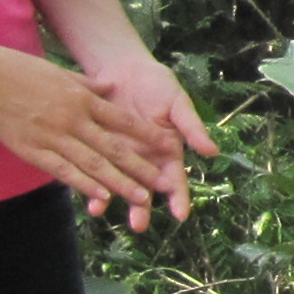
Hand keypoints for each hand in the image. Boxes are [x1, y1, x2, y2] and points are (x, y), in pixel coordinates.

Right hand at [0, 46, 188, 227]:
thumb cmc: (22, 72)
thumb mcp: (62, 73)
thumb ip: (88, 85)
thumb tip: (110, 88)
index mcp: (83, 98)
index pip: (123, 121)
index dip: (147, 136)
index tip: (169, 146)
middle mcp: (74, 118)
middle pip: (114, 147)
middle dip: (141, 166)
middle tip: (163, 183)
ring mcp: (54, 136)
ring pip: (94, 163)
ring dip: (119, 182)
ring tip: (141, 197)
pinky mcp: (34, 150)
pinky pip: (64, 171)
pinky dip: (84, 185)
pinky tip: (101, 197)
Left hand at [79, 51, 216, 232]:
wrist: (123, 68)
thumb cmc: (156, 84)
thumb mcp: (178, 103)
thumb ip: (191, 127)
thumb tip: (212, 152)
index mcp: (167, 152)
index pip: (175, 180)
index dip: (178, 197)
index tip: (181, 215)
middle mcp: (144, 160)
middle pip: (144, 190)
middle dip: (141, 209)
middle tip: (138, 225)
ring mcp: (120, 157)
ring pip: (117, 184)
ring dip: (110, 198)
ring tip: (100, 210)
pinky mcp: (97, 148)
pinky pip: (93, 169)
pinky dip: (87, 180)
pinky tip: (81, 189)